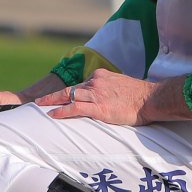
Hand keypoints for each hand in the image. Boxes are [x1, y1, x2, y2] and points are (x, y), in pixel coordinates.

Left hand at [35, 70, 190, 126]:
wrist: (151, 98)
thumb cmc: (140, 96)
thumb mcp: (121, 86)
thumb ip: (110, 89)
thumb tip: (107, 97)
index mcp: (101, 76)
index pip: (80, 84)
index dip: (69, 92)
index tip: (60, 97)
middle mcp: (96, 82)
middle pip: (70, 88)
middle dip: (53, 95)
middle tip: (40, 101)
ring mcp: (97, 94)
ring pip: (69, 96)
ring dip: (52, 102)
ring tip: (41, 107)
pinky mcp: (99, 107)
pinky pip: (75, 108)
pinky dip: (62, 111)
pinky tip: (53, 115)